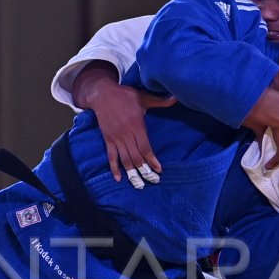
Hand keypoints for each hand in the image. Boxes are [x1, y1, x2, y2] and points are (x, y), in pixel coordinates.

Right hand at [73, 61, 175, 186]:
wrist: (102, 94)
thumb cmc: (124, 95)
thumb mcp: (143, 97)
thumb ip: (159, 101)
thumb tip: (176, 97)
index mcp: (137, 126)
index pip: (146, 148)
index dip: (152, 160)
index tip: (159, 170)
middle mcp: (126, 135)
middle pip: (136, 157)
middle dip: (145, 171)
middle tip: (154, 181)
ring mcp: (116, 139)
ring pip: (125, 160)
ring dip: (132, 173)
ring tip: (139, 185)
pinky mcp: (108, 140)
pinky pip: (111, 157)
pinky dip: (114, 168)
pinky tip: (118, 179)